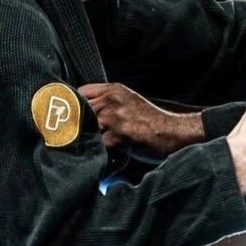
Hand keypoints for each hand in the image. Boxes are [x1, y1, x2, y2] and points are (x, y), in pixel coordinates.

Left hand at [79, 82, 204, 153]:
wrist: (173, 132)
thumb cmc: (153, 121)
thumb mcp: (130, 102)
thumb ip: (109, 103)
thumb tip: (87, 114)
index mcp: (114, 90)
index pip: (81, 92)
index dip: (74, 105)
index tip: (73, 117)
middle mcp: (112, 100)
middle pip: (81, 111)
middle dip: (79, 125)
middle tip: (77, 137)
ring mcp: (114, 117)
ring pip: (88, 128)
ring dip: (89, 139)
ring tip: (93, 147)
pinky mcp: (118, 134)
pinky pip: (100, 144)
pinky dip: (101, 152)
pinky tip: (106, 155)